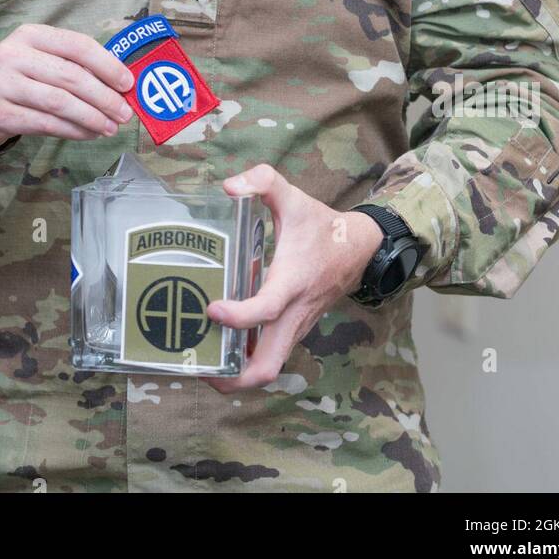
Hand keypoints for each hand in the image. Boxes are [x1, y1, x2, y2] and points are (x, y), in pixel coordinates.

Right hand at [0, 24, 134, 150]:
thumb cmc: (13, 79)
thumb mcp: (34, 59)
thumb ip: (70, 64)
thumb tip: (118, 82)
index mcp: (29, 34)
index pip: (77, 45)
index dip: (107, 65)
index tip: (127, 83)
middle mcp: (13, 55)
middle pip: (72, 76)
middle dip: (104, 97)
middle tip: (124, 113)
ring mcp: (2, 85)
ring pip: (60, 102)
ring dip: (92, 117)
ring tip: (110, 127)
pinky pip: (46, 124)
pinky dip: (73, 131)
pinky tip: (88, 133)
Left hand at [203, 164, 384, 391]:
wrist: (359, 249)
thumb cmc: (321, 226)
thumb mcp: (294, 197)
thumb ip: (263, 181)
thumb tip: (229, 187)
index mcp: (292, 282)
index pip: (266, 310)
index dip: (238, 317)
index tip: (212, 308)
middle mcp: (294, 314)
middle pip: (267, 366)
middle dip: (231, 377)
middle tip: (198, 365)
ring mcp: (295, 327)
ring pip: (269, 367)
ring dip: (236, 373)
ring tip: (201, 359)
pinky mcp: (294, 330)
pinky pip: (271, 356)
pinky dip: (246, 360)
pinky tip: (222, 344)